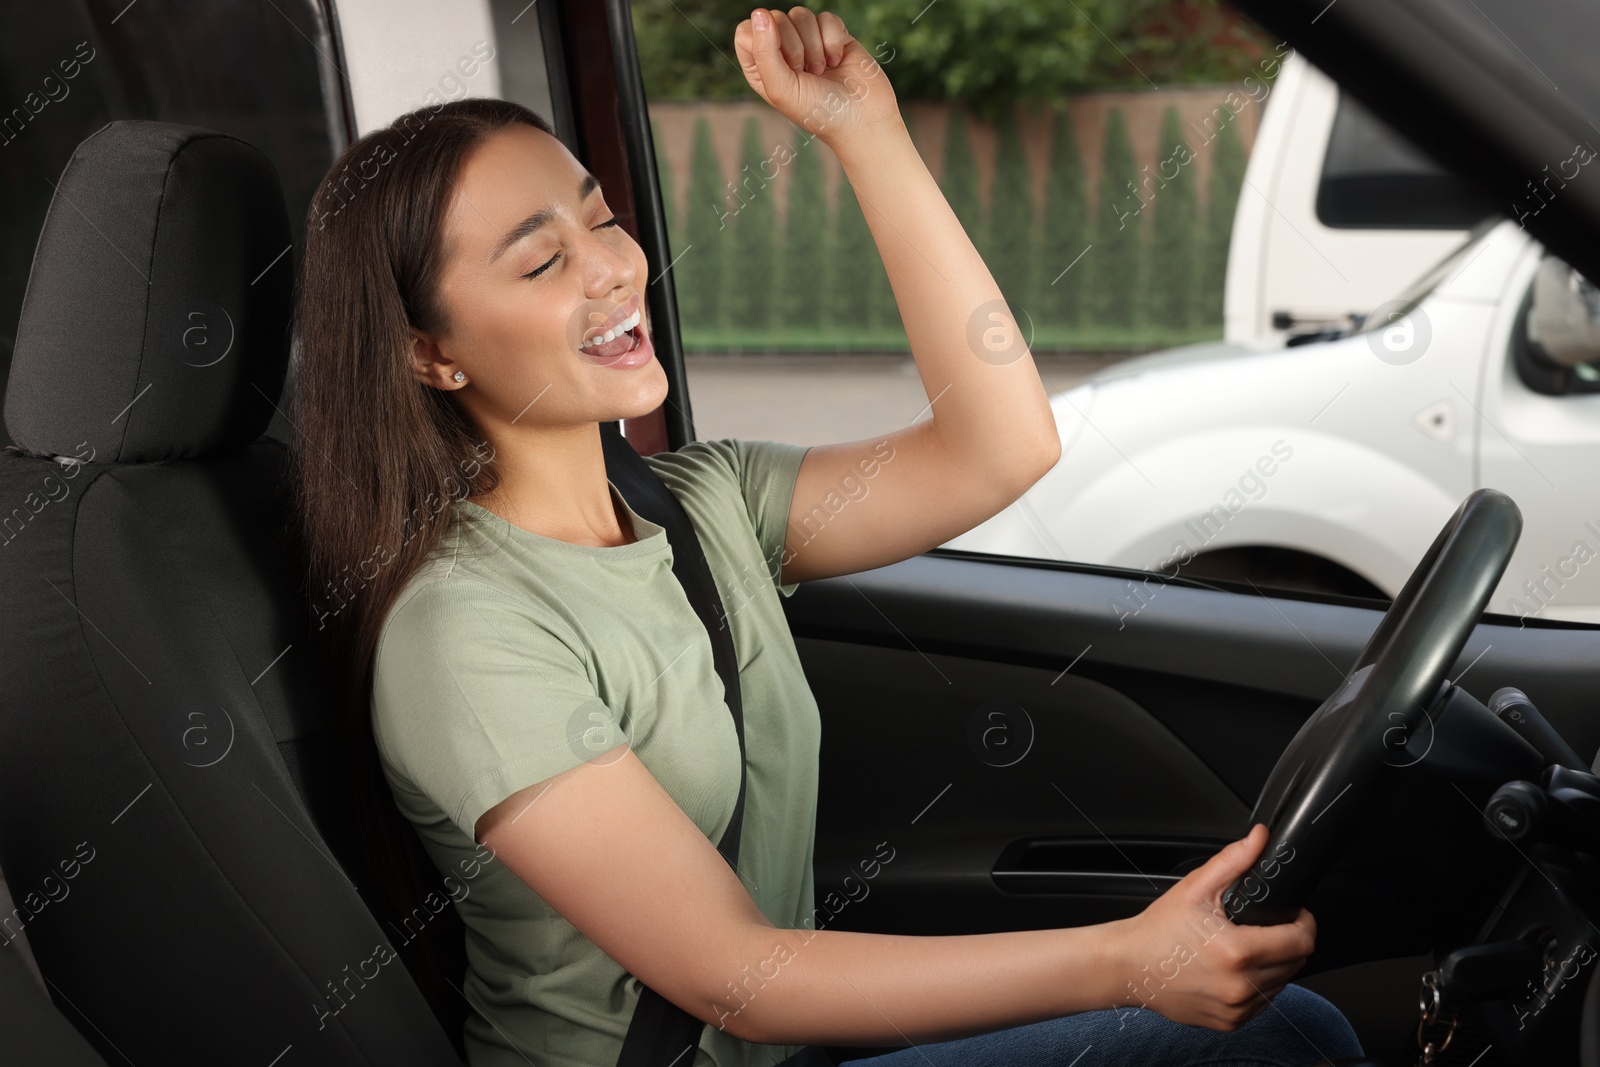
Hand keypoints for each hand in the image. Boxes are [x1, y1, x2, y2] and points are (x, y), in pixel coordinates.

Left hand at [733, 7, 900, 149]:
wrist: (862, 118)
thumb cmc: (818, 112)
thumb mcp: (781, 88)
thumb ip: (764, 51)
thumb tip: (759, 12)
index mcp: (762, 68)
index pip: (746, 32)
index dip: (762, 40)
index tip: (782, 63)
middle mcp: (782, 53)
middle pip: (776, 19)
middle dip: (794, 46)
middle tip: (806, 72)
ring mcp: (809, 42)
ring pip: (801, 15)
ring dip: (814, 45)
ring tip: (822, 70)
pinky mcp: (833, 36)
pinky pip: (827, 18)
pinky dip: (833, 40)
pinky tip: (837, 61)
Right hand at [1106, 824, 1315, 1029]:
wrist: (1128, 966)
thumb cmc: (1158, 930)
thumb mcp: (1195, 888)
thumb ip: (1234, 861)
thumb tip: (1259, 838)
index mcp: (1237, 952)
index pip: (1301, 941)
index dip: (1303, 922)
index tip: (1293, 914)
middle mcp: (1241, 986)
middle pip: (1297, 963)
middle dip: (1289, 941)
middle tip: (1264, 926)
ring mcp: (1237, 1009)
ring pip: (1283, 983)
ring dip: (1275, 964)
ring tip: (1246, 946)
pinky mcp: (1231, 1023)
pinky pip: (1263, 1002)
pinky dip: (1257, 984)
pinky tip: (1234, 969)